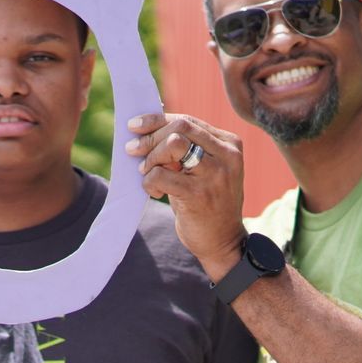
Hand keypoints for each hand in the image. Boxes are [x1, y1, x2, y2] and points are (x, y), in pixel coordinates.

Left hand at [125, 113, 248, 278]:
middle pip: (180, 127)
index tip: (135, 126)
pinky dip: (150, 182)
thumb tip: (149, 125)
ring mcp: (215, 174)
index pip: (188, 121)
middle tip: (132, 149)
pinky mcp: (199, 194)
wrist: (224, 243)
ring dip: (151, 158)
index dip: (157, 120)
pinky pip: (162, 174)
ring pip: (173, 144)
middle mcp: (227, 155)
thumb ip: (187, 147)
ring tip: (146, 173)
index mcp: (229, 144)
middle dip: (150, 136)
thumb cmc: (207, 204)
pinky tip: (154, 193)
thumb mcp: (204, 169)